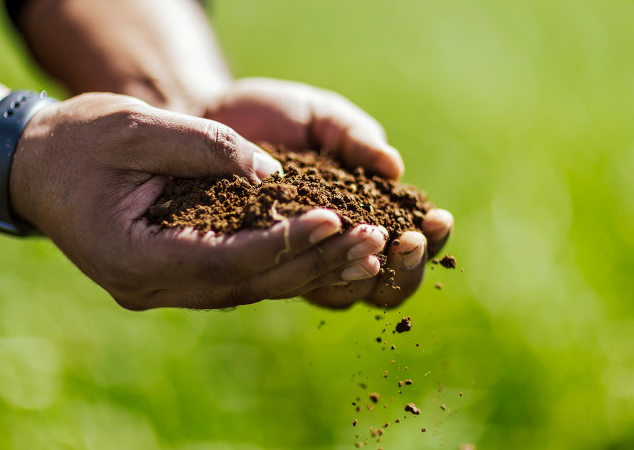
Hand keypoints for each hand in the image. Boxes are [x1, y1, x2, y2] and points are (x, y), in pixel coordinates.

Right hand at [8, 93, 389, 309]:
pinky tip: (320, 246)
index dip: (285, 241)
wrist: (33, 165)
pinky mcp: (170, 275)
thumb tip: (272, 171)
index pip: (224, 260)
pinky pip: (233, 276)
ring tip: (363, 247)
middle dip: (310, 262)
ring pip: (245, 288)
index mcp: (131, 257)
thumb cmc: (76, 141)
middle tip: (372, 241)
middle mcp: (147, 285)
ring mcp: (158, 286)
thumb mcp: (134, 126)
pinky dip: (277, 262)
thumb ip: (204, 146)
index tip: (336, 217)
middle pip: (245, 284)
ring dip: (303, 268)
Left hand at [204, 78, 453, 308]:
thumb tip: (393, 167)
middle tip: (409, 240)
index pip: (410, 244)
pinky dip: (310, 270)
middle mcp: (337, 248)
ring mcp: (300, 261)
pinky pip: (290, 280)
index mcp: (366, 215)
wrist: (210, 119)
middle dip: (407, 267)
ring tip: (371, 247)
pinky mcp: (263, 264)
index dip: (431, 239)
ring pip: (343, 292)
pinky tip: (318, 252)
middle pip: (385, 284)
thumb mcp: (322, 118)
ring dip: (365, 275)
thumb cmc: (275, 118)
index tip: (437, 217)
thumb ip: (356, 137)